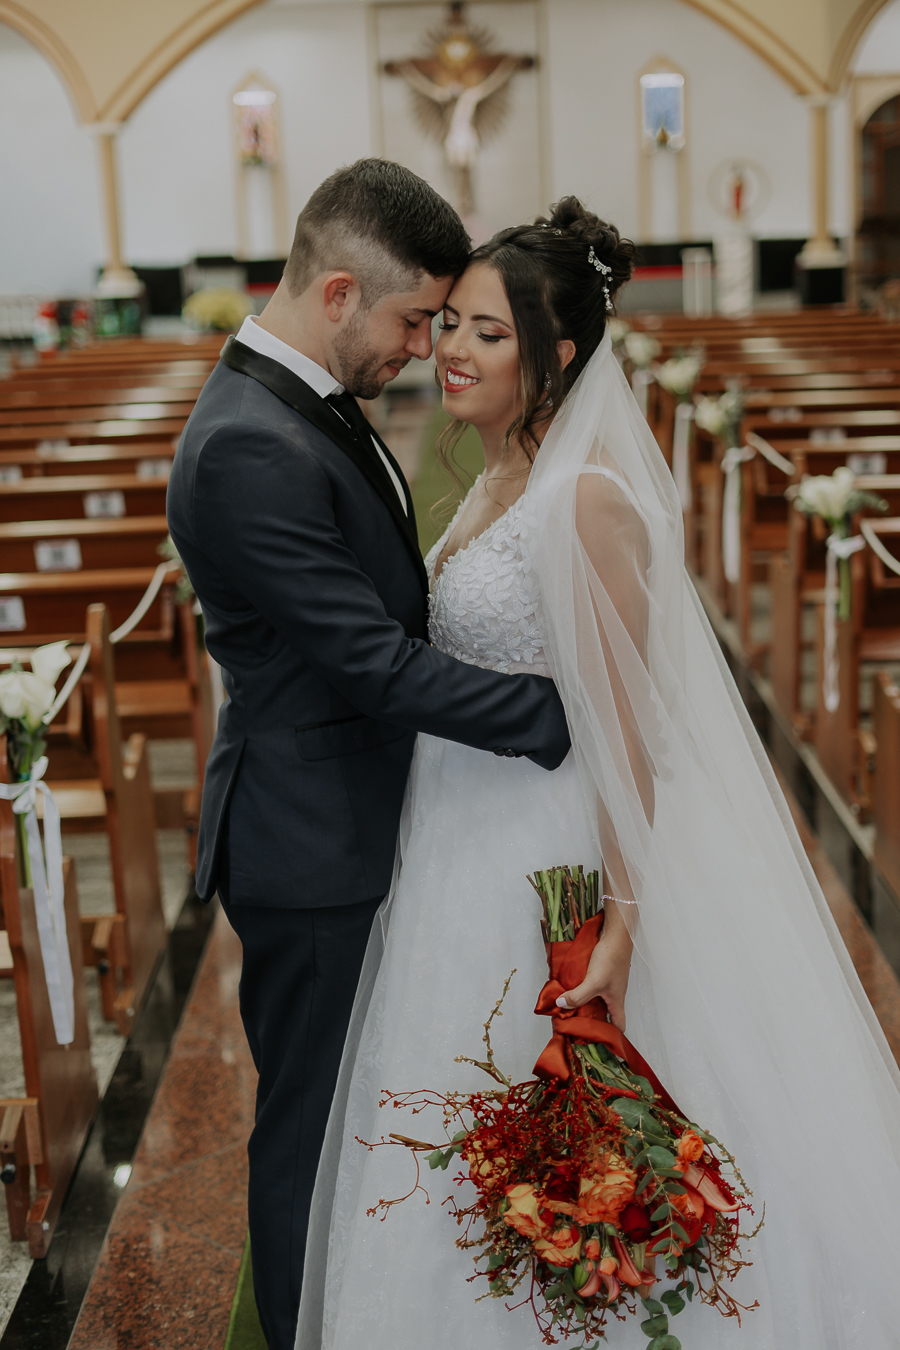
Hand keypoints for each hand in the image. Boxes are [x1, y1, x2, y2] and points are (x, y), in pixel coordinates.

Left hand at [556, 908, 631, 1031]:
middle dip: (591, 1021)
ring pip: (597, 1000)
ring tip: (568, 1008)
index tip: (595, 1042)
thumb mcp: (593, 981)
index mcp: (616, 1002)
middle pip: (605, 1015)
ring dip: (585, 1004)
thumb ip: (578, 995)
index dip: (610, 1037)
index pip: (618, 1027)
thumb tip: (560, 1006)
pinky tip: (570, 988)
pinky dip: (582, 990)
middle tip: (574, 1025)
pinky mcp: (603, 972)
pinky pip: (592, 987)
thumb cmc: (611, 959)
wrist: (616, 933)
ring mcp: (609, 983)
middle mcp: (614, 995)